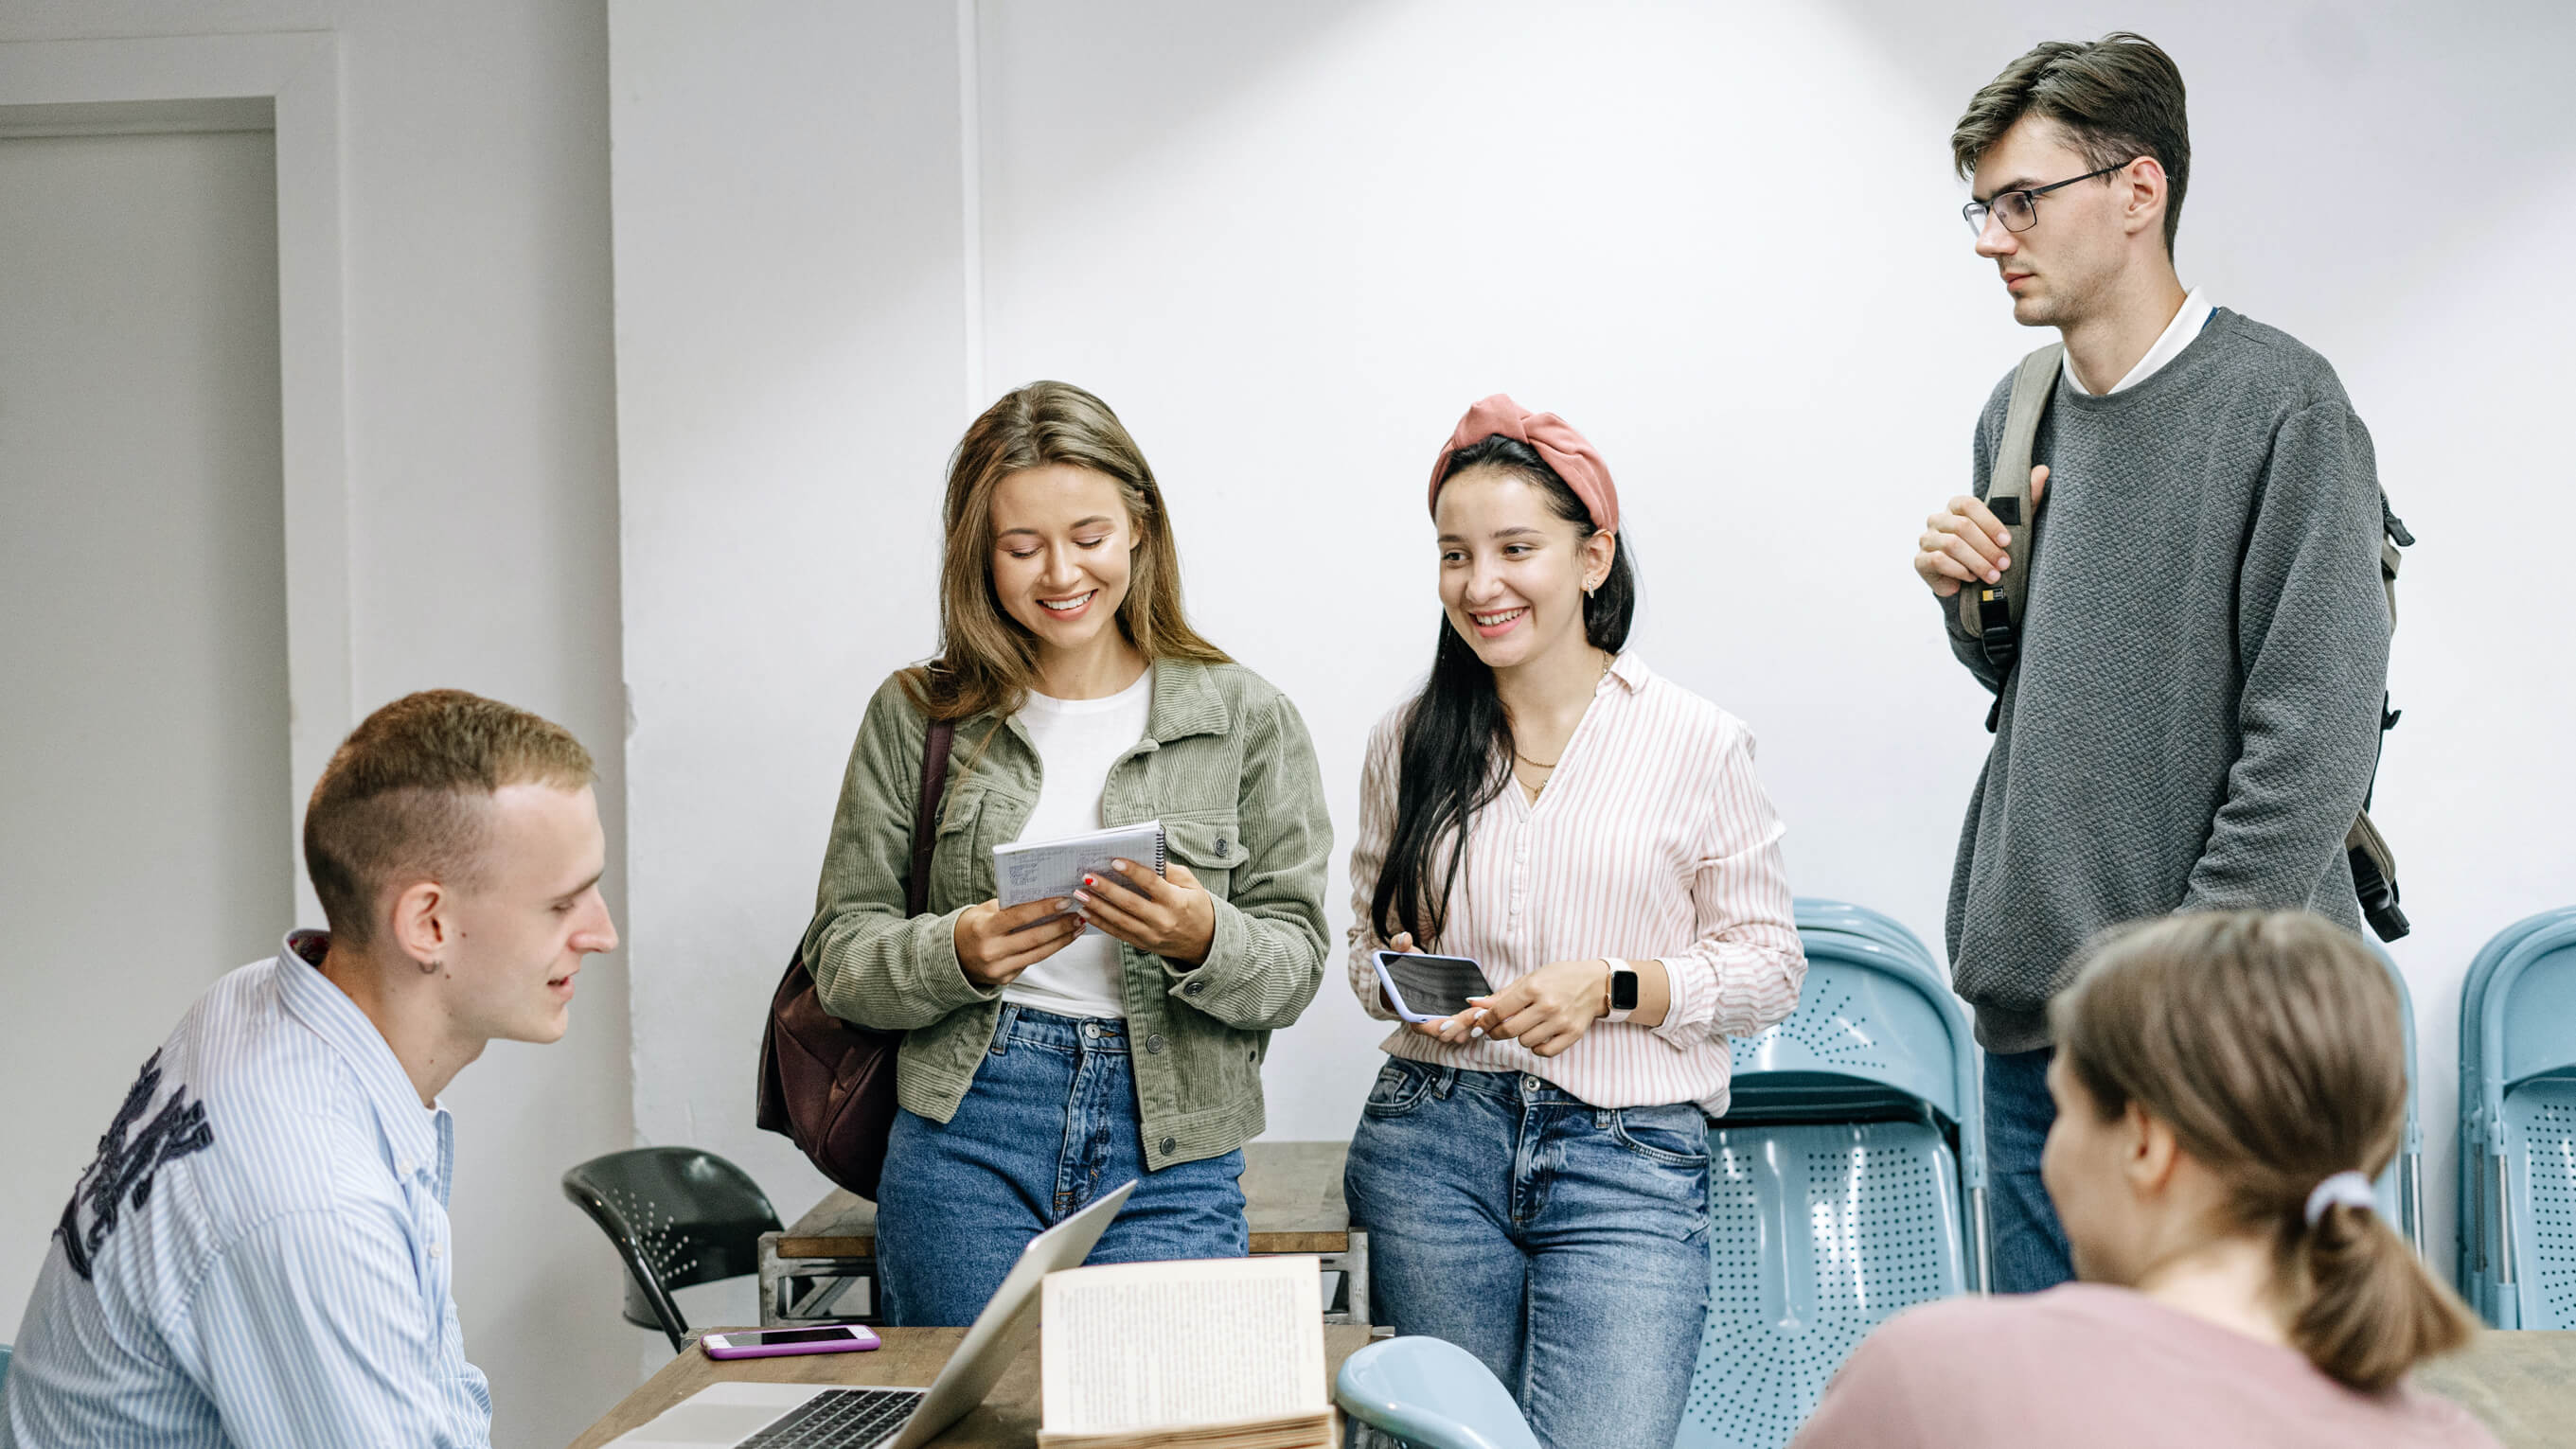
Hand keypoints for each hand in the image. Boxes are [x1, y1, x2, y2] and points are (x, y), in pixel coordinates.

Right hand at [954, 896, 1082, 987]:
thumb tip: (1042, 896)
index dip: (1044, 908)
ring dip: (1061, 940)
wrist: (951, 957)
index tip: (1064, 901)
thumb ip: (1008, 906)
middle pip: (1034, 938)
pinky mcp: (1005, 979)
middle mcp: (991, 951)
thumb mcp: (983, 911)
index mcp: (983, 929)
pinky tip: (1061, 940)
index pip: (1018, 917)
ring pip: (1038, 953)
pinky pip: (1031, 962)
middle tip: (1078, 914)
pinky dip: (1049, 949)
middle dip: (1060, 925)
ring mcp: (998, 969)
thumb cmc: (971, 927)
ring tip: (1077, 927)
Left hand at [1074, 859, 1216, 965]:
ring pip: (1120, 921)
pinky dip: (1100, 923)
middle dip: (1106, 890)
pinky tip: (1086, 912)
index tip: (1115, 861)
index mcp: (1176, 901)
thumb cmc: (1196, 906)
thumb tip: (1144, 856)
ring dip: (1097, 907)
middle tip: (1087, 878)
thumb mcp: (1191, 884)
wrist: (1205, 941)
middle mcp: (1163, 920)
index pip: (1152, 884)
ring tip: (1080, 894)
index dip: (1133, 872)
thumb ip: (1169, 871)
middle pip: (1131, 904)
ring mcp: (1152, 935)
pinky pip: (1118, 933)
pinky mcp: (1143, 944)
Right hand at [1381, 933, 1478, 1042]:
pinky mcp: (1457, 1021)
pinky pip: (1468, 1029)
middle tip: (1478, 1013)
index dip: (1437, 1027)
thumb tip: (1404, 938)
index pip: (1424, 1028)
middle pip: (1446, 1034)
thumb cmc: (1406, 969)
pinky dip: (1477, 1023)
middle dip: (1462, 1025)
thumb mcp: (1401, 954)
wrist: (1414, 977)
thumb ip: (1399, 945)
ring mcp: (1444, 1024)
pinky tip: (1487, 1011)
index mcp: (1412, 1013)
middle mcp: (1428, 1023)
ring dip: (1472, 1026)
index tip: (1449, 1022)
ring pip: (1459, 1034)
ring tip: (1485, 1012)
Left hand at [1468, 959, 1612, 1058]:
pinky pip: (1544, 1052)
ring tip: (1528, 1026)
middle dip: (1496, 1032)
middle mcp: (1547, 1006)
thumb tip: (1475, 1004)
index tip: (1479, 1024)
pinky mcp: (1572, 1035)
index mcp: (1534, 988)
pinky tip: (1540, 1035)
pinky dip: (1537, 1047)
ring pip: (1525, 1042)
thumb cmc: (1561, 978)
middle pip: (1509, 1031)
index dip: (1484, 1020)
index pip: (1499, 1011)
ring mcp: (1561, 1022)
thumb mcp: (1531, 978)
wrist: (1596, 984)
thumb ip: (1503, 994)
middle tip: (1495, 1030)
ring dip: (1521, 1037)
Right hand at [1913, 466, 2047, 597]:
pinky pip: (1939, 561)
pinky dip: (1960, 571)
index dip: (1990, 523)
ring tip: (1993, 575)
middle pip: (1962, 527)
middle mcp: (1937, 519)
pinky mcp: (1920, 560)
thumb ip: (2026, 497)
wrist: (1969, 580)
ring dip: (1977, 562)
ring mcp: (1926, 539)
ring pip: (1951, 545)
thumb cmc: (1990, 548)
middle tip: (2004, 564)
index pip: (1969, 505)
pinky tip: (1972, 578)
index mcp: (1956, 506)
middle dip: (1987, 548)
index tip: (2008, 541)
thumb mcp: (2012, 524)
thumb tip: (2043, 470)